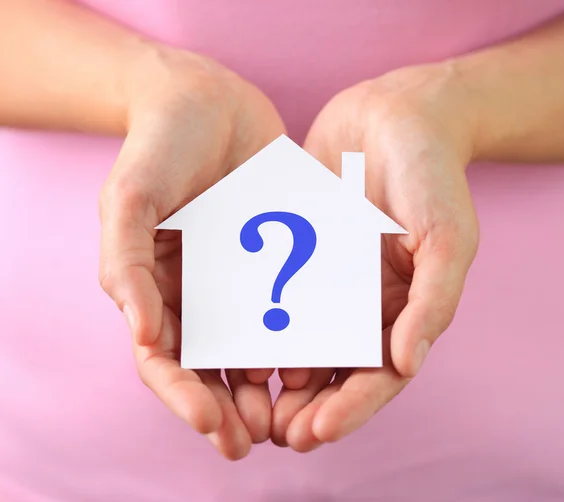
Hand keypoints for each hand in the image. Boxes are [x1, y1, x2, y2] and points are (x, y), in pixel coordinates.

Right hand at [98, 44, 285, 459]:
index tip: (218, 428)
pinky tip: (324, 360)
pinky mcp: (277, 257)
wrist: (205, 99)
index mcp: (156, 291)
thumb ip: (127, 265)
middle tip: (262, 440)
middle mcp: (198, 294)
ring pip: (256, 347)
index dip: (186, 401)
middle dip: (234, 410)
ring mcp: (239, 279)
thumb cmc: (157, 148)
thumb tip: (147, 338)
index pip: (165, 363)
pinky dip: (304, 337)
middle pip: (212, 369)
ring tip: (296, 416)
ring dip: (273, 387)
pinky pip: (291, 305)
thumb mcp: (128, 200)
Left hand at [272, 63, 479, 450]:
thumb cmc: (432, 175)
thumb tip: (408, 364)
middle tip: (278, 436)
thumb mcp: (447, 235)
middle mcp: (365, 303)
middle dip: (310, 407)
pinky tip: (235, 344)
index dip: (351, 408)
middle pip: (338, 370)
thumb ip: (433, 300)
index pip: (380, 374)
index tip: (317, 431)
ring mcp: (330, 279)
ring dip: (279, 378)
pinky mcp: (299, 251)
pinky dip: (260, 324)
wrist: (393, 114)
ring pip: (303, 341)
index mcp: (406, 308)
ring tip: (250, 405)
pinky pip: (277, 294)